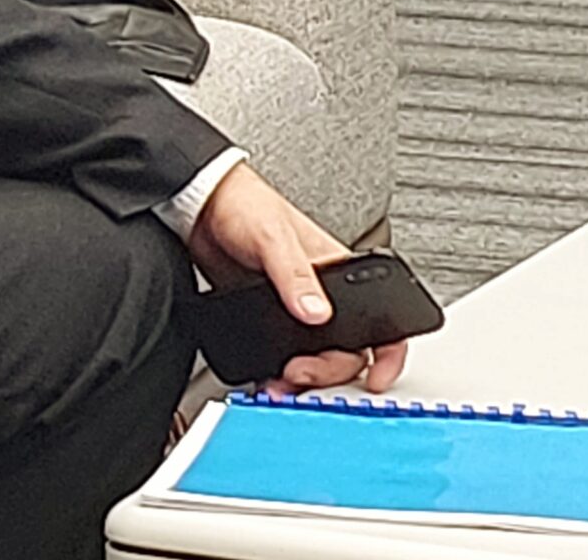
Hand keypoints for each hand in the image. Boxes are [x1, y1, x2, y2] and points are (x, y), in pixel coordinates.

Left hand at [187, 162, 407, 395]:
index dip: (387, 353)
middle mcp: (320, 294)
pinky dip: (276, 369)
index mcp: (337, 272)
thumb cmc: (246, 204)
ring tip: (281, 384)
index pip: (380, 318)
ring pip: (314, 356)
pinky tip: (265, 375)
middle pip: (346, 349)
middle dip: (328, 370)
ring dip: (303, 377)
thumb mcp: (274, 237)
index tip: (378, 379)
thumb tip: (316, 312)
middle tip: (300, 373)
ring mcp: (293, 307)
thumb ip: (296, 275)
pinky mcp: (266, 316)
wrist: (200, 206)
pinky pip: (281, 352)